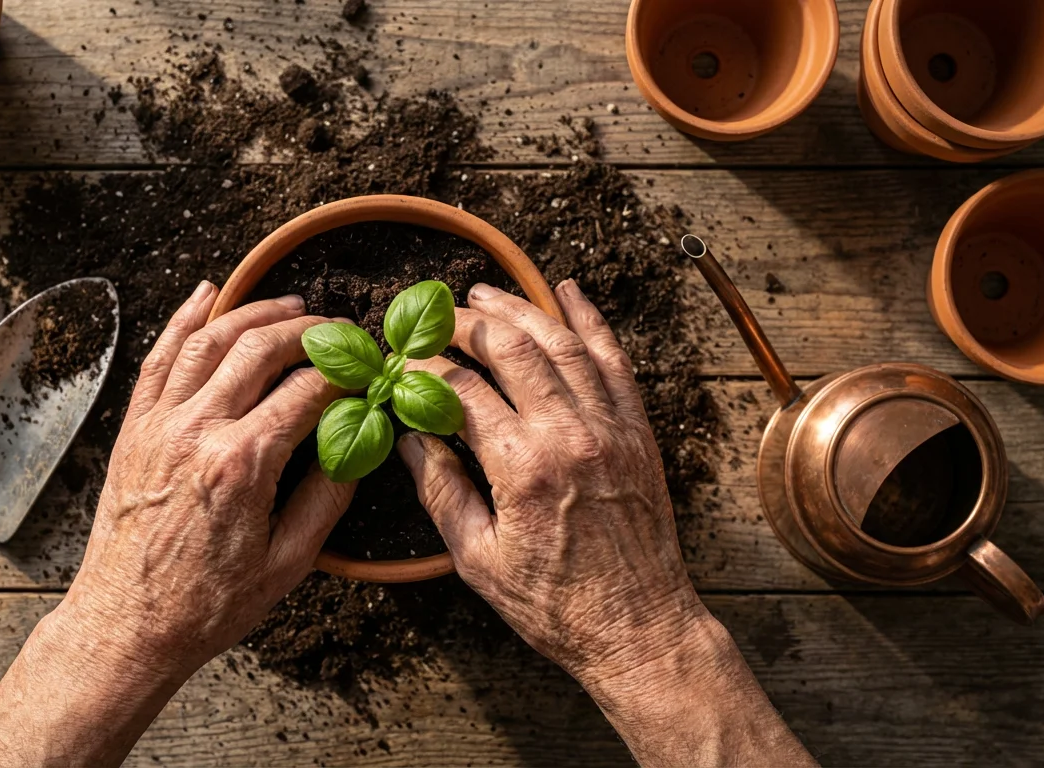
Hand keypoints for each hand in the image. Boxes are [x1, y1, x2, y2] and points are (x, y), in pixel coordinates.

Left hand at [65, 281, 353, 678]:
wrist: (127, 625)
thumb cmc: (205, 605)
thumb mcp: (288, 563)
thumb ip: (327, 498)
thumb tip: (356, 447)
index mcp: (242, 464)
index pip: (307, 391)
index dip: (345, 371)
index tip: (366, 367)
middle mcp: (197, 431)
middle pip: (260, 349)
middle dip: (307, 329)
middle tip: (338, 329)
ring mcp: (159, 425)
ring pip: (208, 340)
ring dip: (253, 313)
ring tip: (288, 306)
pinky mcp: (134, 429)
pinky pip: (159, 359)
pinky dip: (182, 319)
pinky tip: (206, 294)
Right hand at [397, 280, 703, 677]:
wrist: (638, 627)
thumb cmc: (555, 605)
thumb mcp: (477, 560)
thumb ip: (441, 493)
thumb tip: (410, 440)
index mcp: (523, 468)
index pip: (463, 390)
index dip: (426, 368)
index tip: (405, 362)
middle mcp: (570, 436)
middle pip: (512, 349)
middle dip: (468, 323)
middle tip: (438, 316)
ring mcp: (610, 429)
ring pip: (562, 344)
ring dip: (521, 309)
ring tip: (487, 294)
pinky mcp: (637, 432)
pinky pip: (614, 361)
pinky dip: (591, 321)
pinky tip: (569, 292)